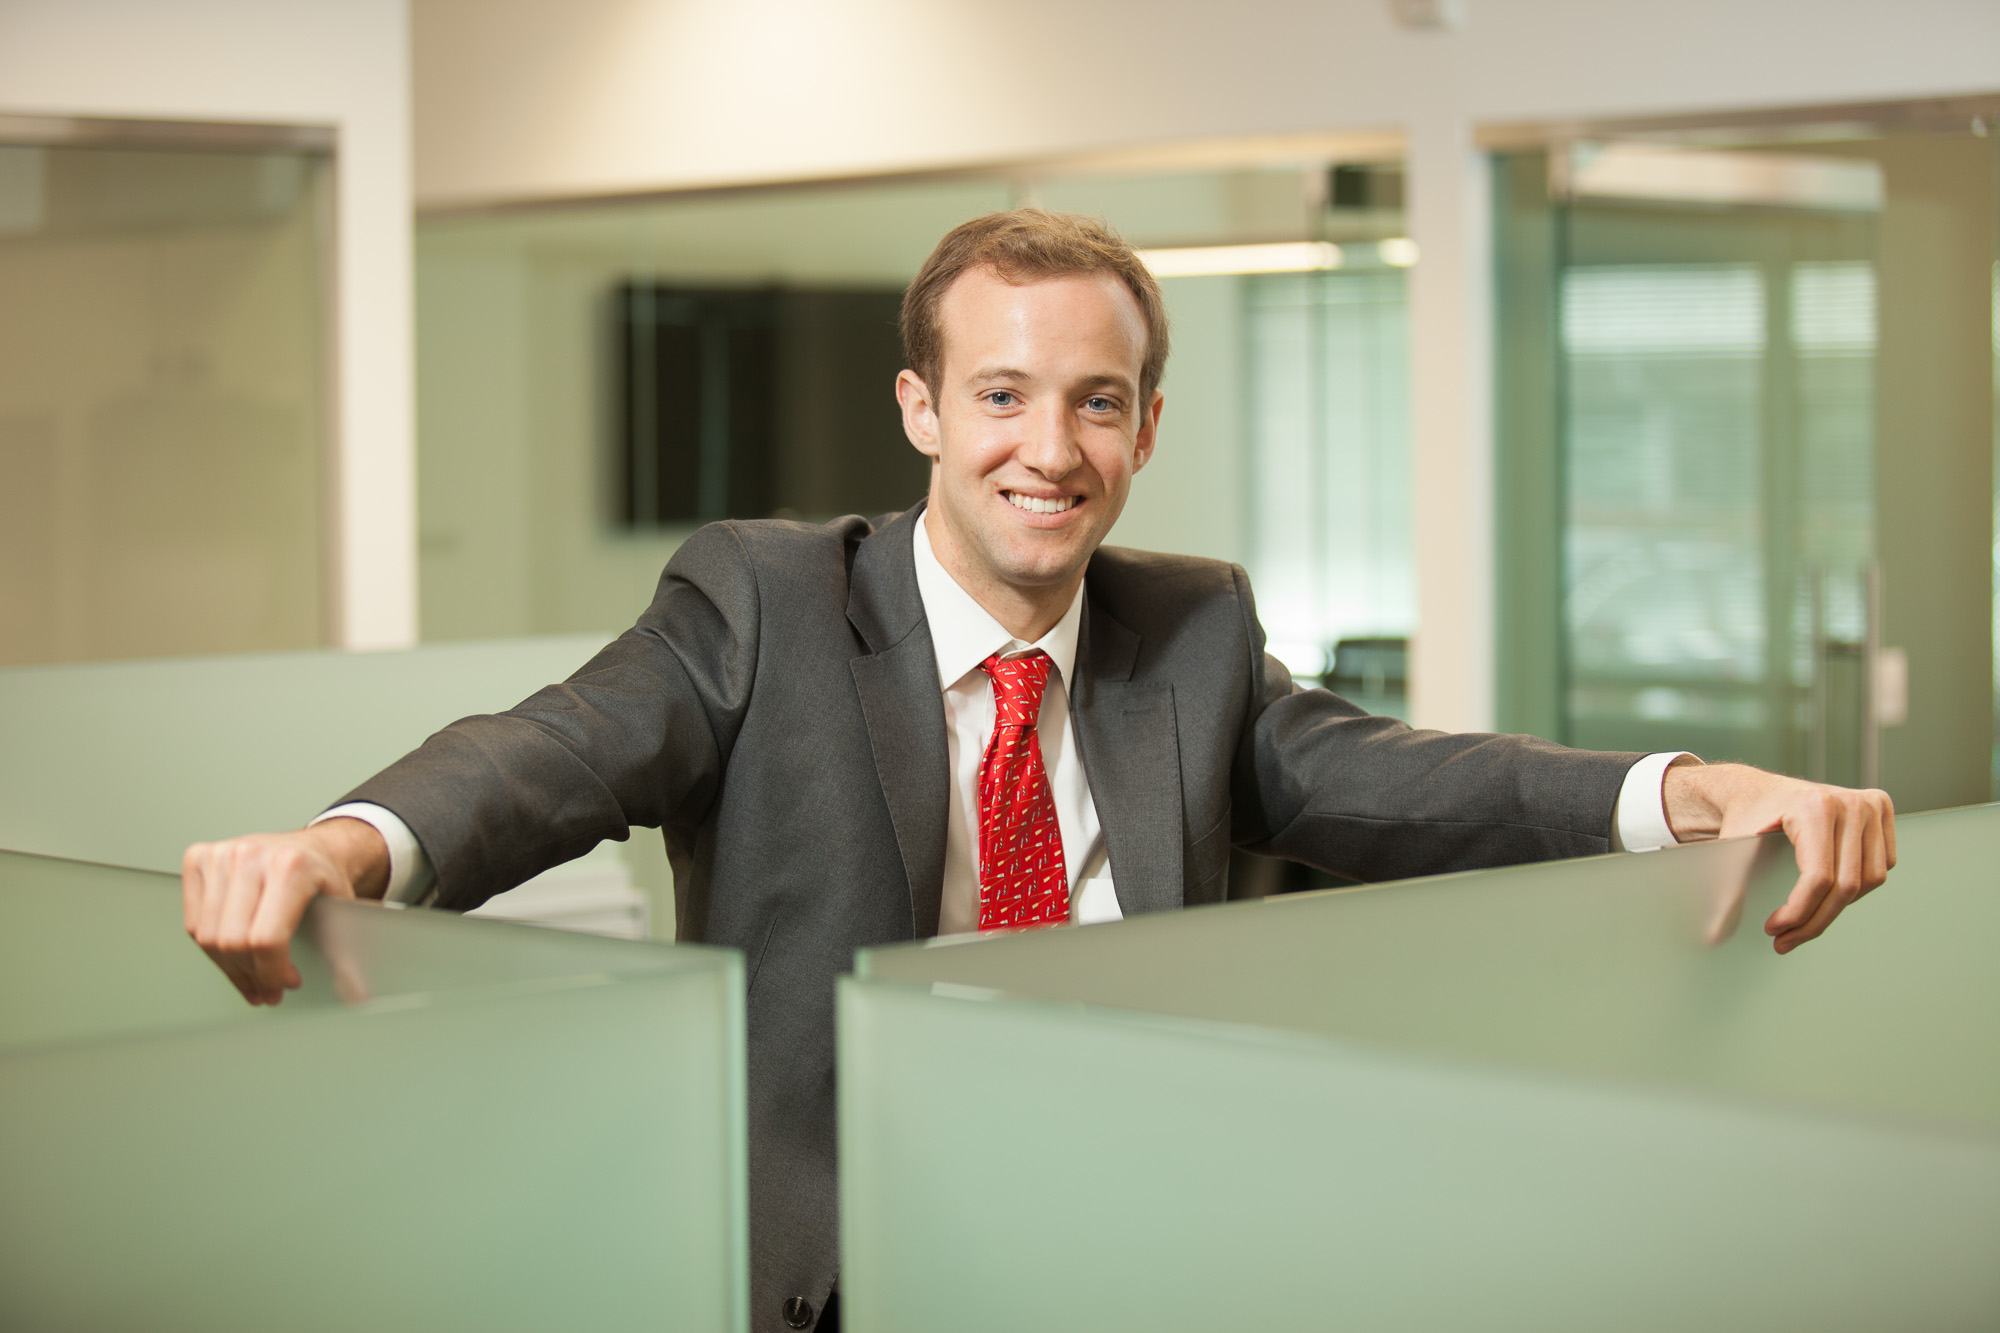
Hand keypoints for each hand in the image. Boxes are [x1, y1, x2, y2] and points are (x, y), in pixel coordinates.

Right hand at [182, 819, 389, 1004]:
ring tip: (251, 978)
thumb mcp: (343, 913)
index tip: (286, 984)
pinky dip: (210, 947)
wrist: (311, 848)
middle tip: (268, 990)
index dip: (273, 973)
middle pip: (233, 941)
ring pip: (207, 936)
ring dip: (230, 968)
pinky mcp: (199, 858)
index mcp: (292, 867)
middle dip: (252, 976)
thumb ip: (348, 956)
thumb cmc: (323, 880)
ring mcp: (222, 854)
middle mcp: (252, 855)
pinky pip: (192, 921)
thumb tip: (357, 997)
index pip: (266, 939)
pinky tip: (233, 953)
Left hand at [1663, 760, 1895, 953]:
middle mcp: (1849, 803)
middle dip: (1814, 921)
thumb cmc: (1746, 818)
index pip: (1818, 877)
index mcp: (1814, 807)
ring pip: (1868, 881)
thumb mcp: (1732, 851)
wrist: (1755, 790)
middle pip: (1845, 885)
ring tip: (1804, 917)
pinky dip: (1856, 888)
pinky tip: (1826, 892)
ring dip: (1836, 909)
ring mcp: (1869, 804)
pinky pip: (1880, 866)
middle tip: (1785, 940)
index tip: (1774, 930)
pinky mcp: (1880, 809)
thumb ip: (1727, 892)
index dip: (1799, 913)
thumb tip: (1714, 936)